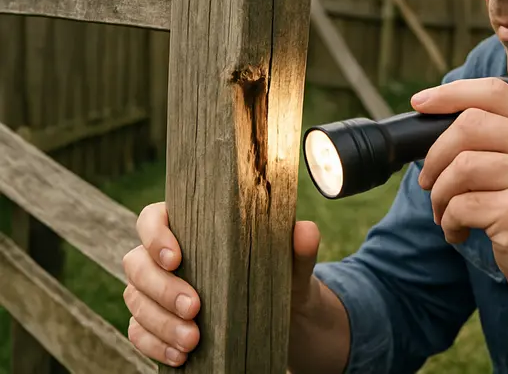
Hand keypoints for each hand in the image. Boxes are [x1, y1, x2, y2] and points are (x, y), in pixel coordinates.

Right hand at [122, 202, 322, 366]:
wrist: (283, 316)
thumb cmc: (279, 275)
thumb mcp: (293, 264)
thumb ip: (299, 247)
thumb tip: (306, 231)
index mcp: (192, 225)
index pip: (154, 218)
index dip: (155, 235)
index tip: (176, 258)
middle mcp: (164, 254)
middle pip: (137, 263)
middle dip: (163, 288)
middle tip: (195, 308)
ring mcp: (154, 289)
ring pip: (136, 300)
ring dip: (160, 322)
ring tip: (193, 340)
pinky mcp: (153, 321)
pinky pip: (138, 331)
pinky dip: (154, 344)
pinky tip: (181, 355)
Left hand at [412, 76, 507, 313]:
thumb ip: (498, 141)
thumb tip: (434, 122)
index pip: (494, 92)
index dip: (451, 93)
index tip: (419, 103)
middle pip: (469, 125)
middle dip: (436, 155)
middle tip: (429, 182)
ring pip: (461, 167)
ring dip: (439, 194)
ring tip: (445, 212)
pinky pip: (461, 206)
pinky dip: (449, 222)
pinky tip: (459, 232)